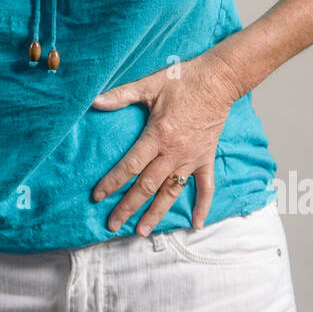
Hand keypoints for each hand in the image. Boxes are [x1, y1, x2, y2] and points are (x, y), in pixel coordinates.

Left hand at [90, 52, 240, 234]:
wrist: (218, 80)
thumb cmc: (183, 81)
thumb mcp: (149, 84)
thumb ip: (121, 95)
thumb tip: (94, 101)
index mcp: (158, 135)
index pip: (130, 165)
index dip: (113, 182)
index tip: (98, 196)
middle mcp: (174, 152)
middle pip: (147, 186)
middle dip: (128, 206)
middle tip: (112, 224)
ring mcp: (192, 158)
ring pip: (171, 192)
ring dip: (156, 213)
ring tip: (142, 231)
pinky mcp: (206, 158)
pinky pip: (206, 187)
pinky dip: (202, 206)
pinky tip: (196, 224)